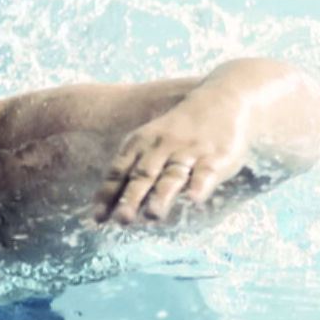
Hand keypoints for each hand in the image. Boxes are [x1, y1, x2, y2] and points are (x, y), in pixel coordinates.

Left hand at [90, 89, 249, 223]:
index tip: (98, 218)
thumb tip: (109, 208)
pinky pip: (205, 173)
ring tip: (152, 214)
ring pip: (172, 176)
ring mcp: (189, 152)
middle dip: (131, 198)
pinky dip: (199, 185)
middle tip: (122, 219)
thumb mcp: (150, 142)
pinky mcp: (215, 157)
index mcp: (141, 144)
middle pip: (143, 175)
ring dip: (161, 196)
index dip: (108, 195)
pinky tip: (193, 199)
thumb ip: (132, 171)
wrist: (221, 99)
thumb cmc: (178, 130)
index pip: (119, 171)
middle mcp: (161, 147)